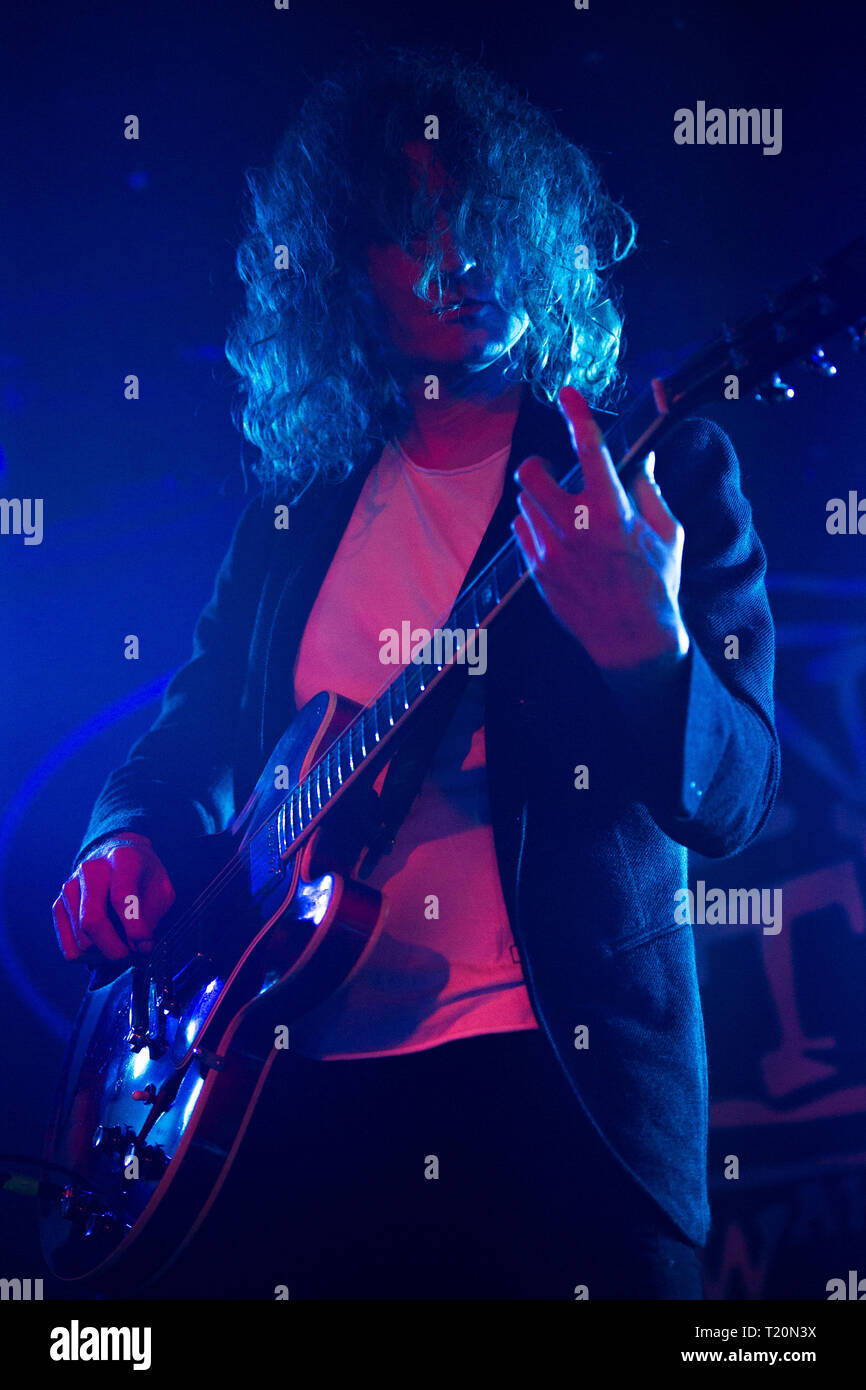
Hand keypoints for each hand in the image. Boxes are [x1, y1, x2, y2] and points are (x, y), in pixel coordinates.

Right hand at [52, 833, 174, 961]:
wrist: (115, 858)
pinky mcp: (58, 906)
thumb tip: (140, 946)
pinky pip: (69, 949)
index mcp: (122, 859)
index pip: (122, 896)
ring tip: (122, 948)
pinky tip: (104, 947)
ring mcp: (70, 887)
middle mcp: (91, 870)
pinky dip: (89, 958)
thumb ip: (153, 914)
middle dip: (114, 948)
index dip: (133, 926)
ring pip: (81, 939)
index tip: (144, 945)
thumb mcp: (161, 888)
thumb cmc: (143, 878)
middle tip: (132, 956)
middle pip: (92, 921)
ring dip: (105, 955)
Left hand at [511, 385, 689, 671]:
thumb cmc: (656, 584)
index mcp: (612, 511)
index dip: (576, 414)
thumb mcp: (667, 532)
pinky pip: (522, 531)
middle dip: (540, 464)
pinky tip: (556, 536)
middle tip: (555, 470)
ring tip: (565, 511)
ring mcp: (551, 550)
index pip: (588, 448)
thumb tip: (643, 458)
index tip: (568, 394)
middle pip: (532, 473)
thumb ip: (649, 489)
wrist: (632, 639)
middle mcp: (575, 527)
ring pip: (525, 502)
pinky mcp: (538, 570)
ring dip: (540, 497)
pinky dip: (534, 525)